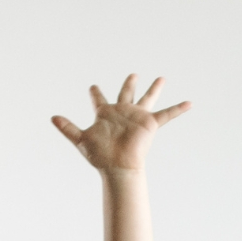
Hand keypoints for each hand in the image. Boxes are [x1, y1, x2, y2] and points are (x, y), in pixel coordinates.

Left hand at [52, 75, 189, 173]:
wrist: (117, 166)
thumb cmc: (100, 156)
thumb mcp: (80, 139)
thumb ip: (68, 128)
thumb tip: (51, 117)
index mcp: (106, 114)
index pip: (99, 99)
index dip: (95, 93)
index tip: (92, 87)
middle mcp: (122, 113)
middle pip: (126, 93)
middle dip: (129, 83)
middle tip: (133, 74)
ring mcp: (137, 117)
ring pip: (147, 98)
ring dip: (154, 88)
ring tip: (161, 78)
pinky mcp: (149, 124)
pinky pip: (167, 114)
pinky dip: (178, 109)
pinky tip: (190, 103)